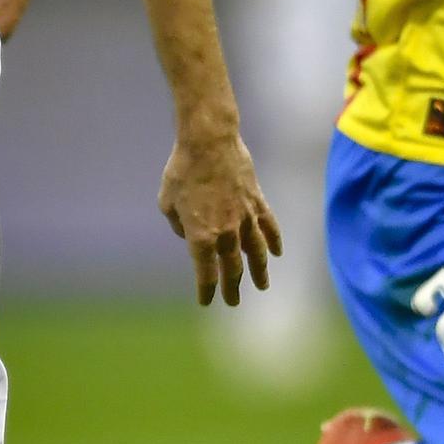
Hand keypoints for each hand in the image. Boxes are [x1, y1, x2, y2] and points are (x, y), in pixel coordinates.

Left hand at [158, 132, 282, 305]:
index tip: (206, 301)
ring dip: (259, 272)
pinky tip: (276, 253)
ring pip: (256, 252)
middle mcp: (226, 233)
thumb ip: (177, 224)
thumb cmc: (182, 170)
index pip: (206, 274)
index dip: (206, 290)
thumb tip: (187, 232)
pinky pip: (269, 227)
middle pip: (232, 269)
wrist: (208, 142)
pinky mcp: (257, 201)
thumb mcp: (167, 202)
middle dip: (232, 288)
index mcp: (201, 237)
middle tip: (233, 301)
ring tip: (262, 285)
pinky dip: (274, 241)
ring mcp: (245, 218)